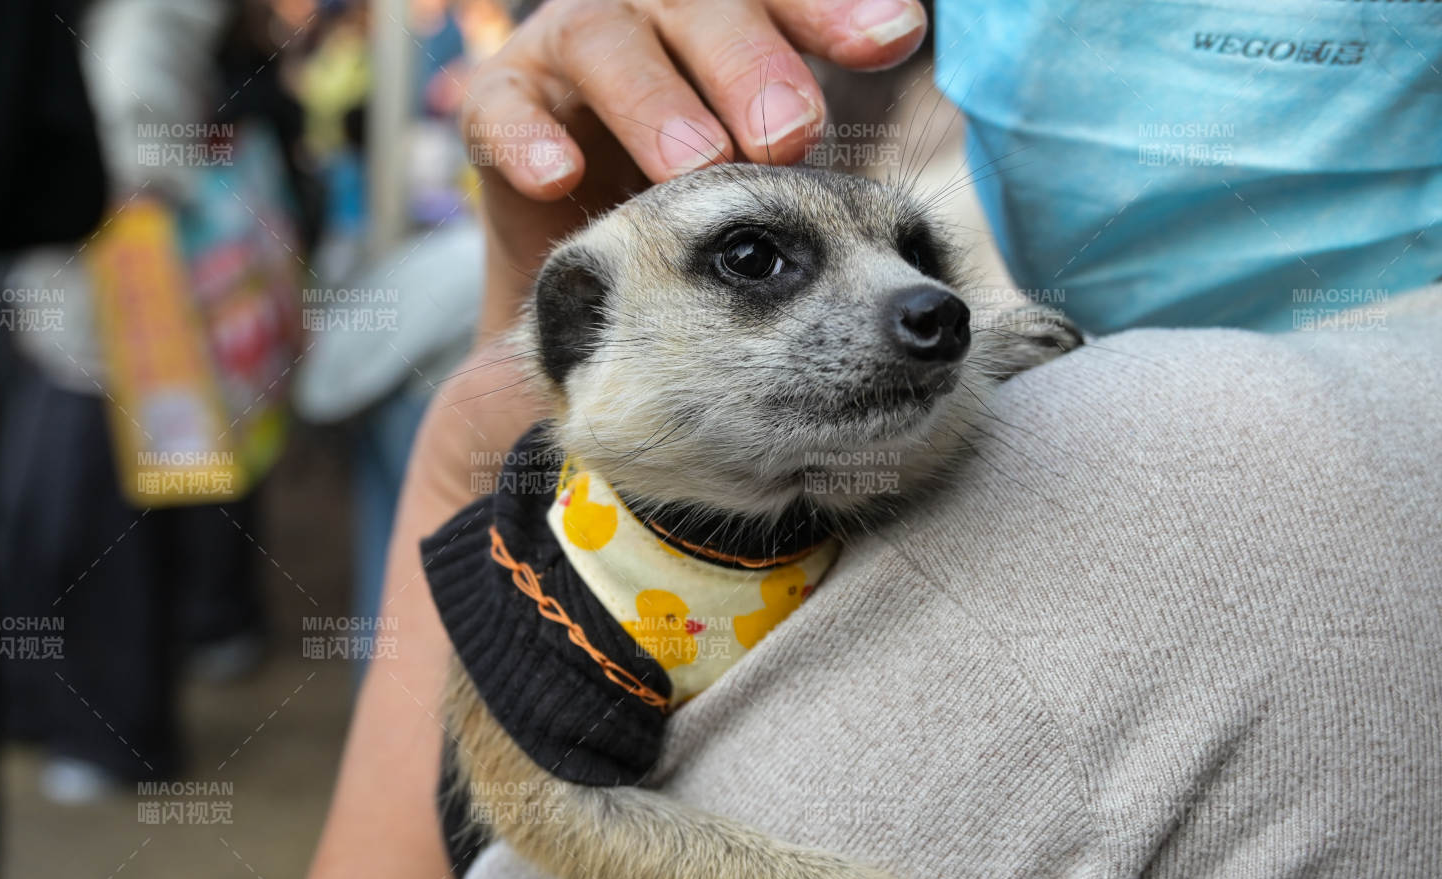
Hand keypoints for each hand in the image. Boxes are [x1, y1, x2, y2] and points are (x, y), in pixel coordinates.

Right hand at [460, 0, 928, 327]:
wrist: (601, 288)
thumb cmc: (704, 220)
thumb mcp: (771, 198)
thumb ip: (827, 183)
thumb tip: (937, 249)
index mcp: (732, 25)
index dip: (833, 7)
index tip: (895, 37)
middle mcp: (655, 17)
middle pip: (701, 7)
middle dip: (751, 61)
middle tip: (791, 132)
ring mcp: (572, 53)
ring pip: (607, 43)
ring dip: (657, 100)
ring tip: (697, 162)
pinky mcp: (504, 103)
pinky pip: (505, 110)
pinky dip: (531, 140)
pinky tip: (564, 179)